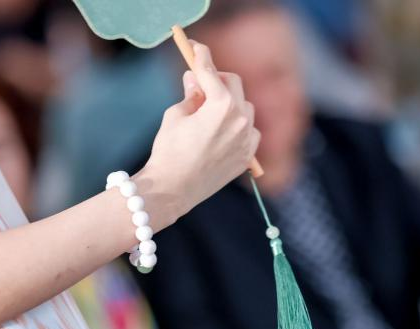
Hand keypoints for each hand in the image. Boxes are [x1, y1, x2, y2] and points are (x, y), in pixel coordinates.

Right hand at [135, 41, 259, 228]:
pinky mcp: (247, 157)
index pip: (211, 70)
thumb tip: (196, 80)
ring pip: (245, 107)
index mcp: (221, 105)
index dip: (201, 55)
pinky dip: (240, 126)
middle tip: (201, 81)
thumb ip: (191, 94)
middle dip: (217, 78)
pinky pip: (250, 132)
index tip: (194, 47)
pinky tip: (223, 131)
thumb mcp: (176, 115)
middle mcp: (240, 119)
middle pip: (233, 83)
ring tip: (210, 111)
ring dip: (230, 102)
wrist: (172, 190)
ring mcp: (247, 139)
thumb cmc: (169, 152)